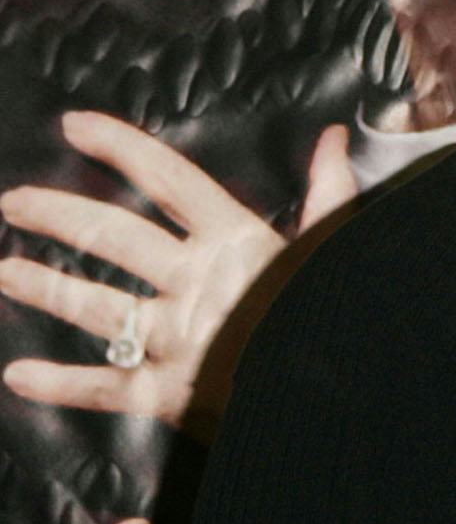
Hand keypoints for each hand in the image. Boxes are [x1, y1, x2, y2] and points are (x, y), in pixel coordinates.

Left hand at [1, 112, 353, 429]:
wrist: (354, 397)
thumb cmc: (349, 318)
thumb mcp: (341, 247)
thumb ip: (330, 193)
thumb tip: (332, 137)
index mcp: (238, 242)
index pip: (169, 179)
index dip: (120, 147)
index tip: (75, 126)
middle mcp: (197, 283)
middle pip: (111, 235)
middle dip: (57, 214)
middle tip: (14, 202)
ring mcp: (178, 338)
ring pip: (96, 306)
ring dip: (45, 288)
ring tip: (5, 274)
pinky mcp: (172, 392)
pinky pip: (106, 388)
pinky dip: (61, 386)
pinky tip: (17, 377)